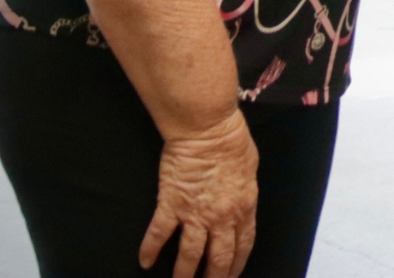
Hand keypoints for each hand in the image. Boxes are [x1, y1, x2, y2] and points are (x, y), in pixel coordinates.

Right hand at [140, 108, 257, 277]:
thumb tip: (240, 204)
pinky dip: (150, 249)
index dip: (237, 265)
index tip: (231, 277)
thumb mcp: (249, 171)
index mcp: (243, 207)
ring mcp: (195, 213)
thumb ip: (243, 194)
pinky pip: (159, 233)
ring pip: (190, 253)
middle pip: (219, 257)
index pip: (242, 245)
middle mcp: (221, 217)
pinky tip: (144, 262)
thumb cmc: (233, 143)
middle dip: (214, 277)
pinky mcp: (171, 204)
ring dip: (184, 273)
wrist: (208, 130)